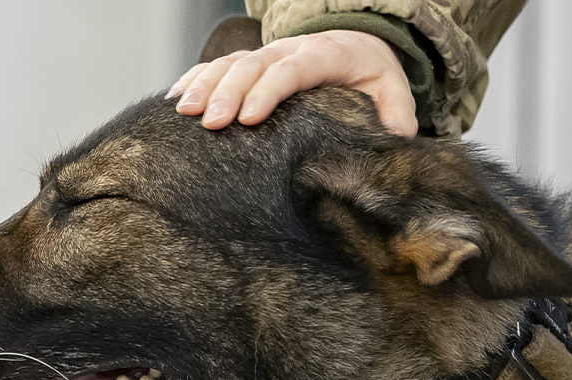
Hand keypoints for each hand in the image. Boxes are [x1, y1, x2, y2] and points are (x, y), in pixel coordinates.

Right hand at [168, 30, 418, 136]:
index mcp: (325, 55)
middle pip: (253, 65)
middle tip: (210, 124)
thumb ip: (396, 116)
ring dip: (204, 85)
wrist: (358, 44)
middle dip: (228, 92)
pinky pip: (216, 66)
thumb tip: (395, 143)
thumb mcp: (393, 91)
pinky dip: (194, 78)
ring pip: (230, 62)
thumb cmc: (371, 74)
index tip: (251, 118)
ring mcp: (266, 54)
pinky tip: (174, 99)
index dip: (270, 91)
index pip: (293, 70)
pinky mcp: (250, 64)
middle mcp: (289, 50)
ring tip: (184, 113)